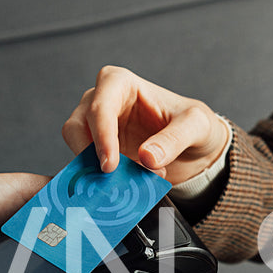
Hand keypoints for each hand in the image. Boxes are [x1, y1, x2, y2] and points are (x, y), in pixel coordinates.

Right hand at [62, 65, 228, 184]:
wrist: (193, 145)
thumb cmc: (192, 123)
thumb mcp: (196, 126)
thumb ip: (174, 139)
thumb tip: (147, 157)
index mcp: (121, 83)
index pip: (100, 106)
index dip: (102, 136)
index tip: (111, 165)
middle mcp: (101, 101)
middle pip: (76, 126)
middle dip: (94, 156)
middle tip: (117, 181)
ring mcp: (95, 127)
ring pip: (76, 148)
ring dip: (97, 170)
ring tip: (132, 183)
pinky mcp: (97, 150)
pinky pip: (86, 166)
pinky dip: (99, 180)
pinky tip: (123, 189)